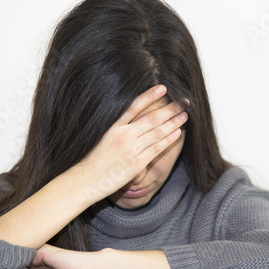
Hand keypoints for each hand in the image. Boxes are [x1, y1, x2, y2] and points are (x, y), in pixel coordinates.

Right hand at [65, 85, 187, 203]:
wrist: (84, 181)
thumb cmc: (91, 160)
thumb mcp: (101, 137)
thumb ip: (117, 128)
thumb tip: (133, 119)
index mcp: (113, 127)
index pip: (134, 106)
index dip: (150, 95)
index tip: (163, 88)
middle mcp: (123, 135)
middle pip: (152, 118)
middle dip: (170, 109)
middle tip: (183, 102)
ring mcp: (130, 149)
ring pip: (157, 132)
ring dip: (173, 122)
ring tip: (184, 115)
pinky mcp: (136, 164)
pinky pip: (156, 148)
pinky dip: (168, 139)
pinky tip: (177, 132)